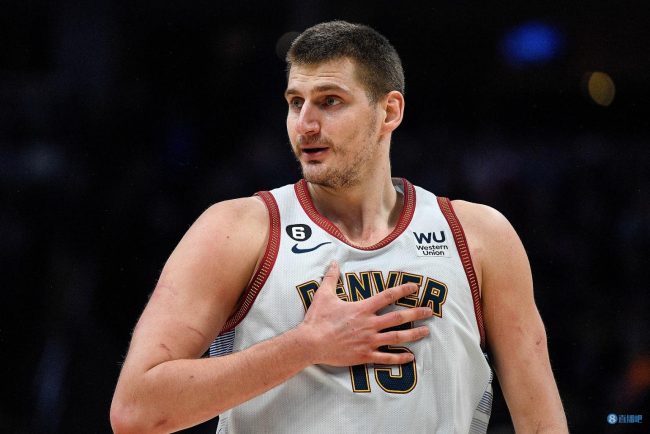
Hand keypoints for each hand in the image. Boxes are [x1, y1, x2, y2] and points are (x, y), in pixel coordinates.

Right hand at [298, 261, 431, 365]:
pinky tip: (410, 357)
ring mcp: (368, 341)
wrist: (310, 343)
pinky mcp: (364, 355)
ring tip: (426, 332)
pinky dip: (399, 358)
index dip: (403, 290)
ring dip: (414, 335)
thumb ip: (331, 278)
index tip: (415, 286)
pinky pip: (386, 358)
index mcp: (362, 309)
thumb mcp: (324, 295)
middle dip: (416, 313)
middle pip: (399, 318)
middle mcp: (369, 324)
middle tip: (430, 311)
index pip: (387, 296)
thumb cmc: (317, 319)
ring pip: (397, 338)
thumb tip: (333, 262)